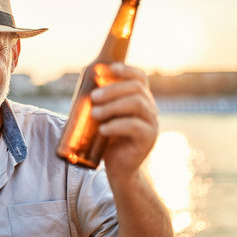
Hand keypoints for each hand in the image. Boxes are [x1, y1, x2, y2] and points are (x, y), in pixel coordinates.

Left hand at [90, 63, 157, 181]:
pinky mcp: (149, 139)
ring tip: (94, 113)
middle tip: (93, 97)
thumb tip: (84, 79)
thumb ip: (100, 100)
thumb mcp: (104, 115)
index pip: (140, 78)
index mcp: (141, 99)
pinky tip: (102, 129)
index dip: (125, 70)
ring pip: (137, 104)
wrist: (118, 168)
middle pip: (136, 88)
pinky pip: (135, 126)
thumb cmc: (108, 139)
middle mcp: (150, 108)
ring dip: (112, 106)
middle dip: (112, 89)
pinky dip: (116, 125)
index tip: (107, 68)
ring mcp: (152, 123)